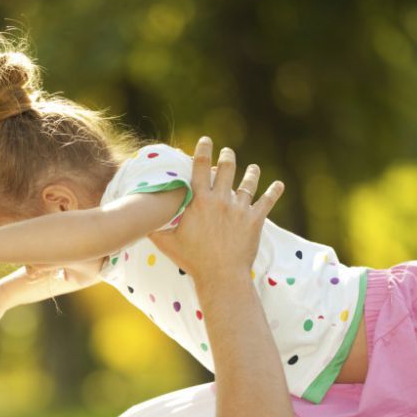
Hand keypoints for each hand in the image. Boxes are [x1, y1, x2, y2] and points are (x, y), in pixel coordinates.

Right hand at [149, 137, 283, 282]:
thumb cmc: (193, 260)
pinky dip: (274, 192)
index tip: (206, 140)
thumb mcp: (168, 243)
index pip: (201, 167)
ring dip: (251, 173)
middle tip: (228, 153)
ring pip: (248, 183)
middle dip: (228, 157)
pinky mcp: (255, 220)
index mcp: (200, 201)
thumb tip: (138, 224)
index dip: (204, 150)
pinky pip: (267, 201)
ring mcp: (240, 209)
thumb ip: (154, 230)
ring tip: (253, 168)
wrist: (221, 275)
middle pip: (227, 169)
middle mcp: (221, 200)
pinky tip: (279, 184)